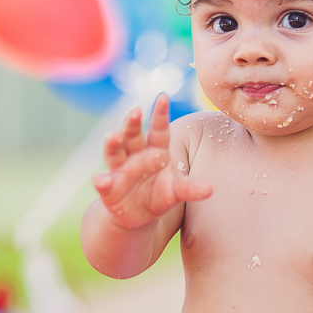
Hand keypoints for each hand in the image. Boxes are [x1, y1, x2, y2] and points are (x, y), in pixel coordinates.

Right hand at [93, 94, 210, 229]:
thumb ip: (190, 188)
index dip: (160, 114)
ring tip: (113, 136)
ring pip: (113, 152)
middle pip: (132, 135)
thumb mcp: (176, 192)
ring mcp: (119, 170)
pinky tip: (101, 180)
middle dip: (132, 123)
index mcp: (155, 151)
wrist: (139, 216)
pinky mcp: (109, 188)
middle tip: (136, 111)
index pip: (158, 129)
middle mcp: (135, 155)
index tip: (163, 97)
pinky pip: (103, 182)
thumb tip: (210, 189)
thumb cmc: (160, 195)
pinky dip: (101, 181)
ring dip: (112, 143)